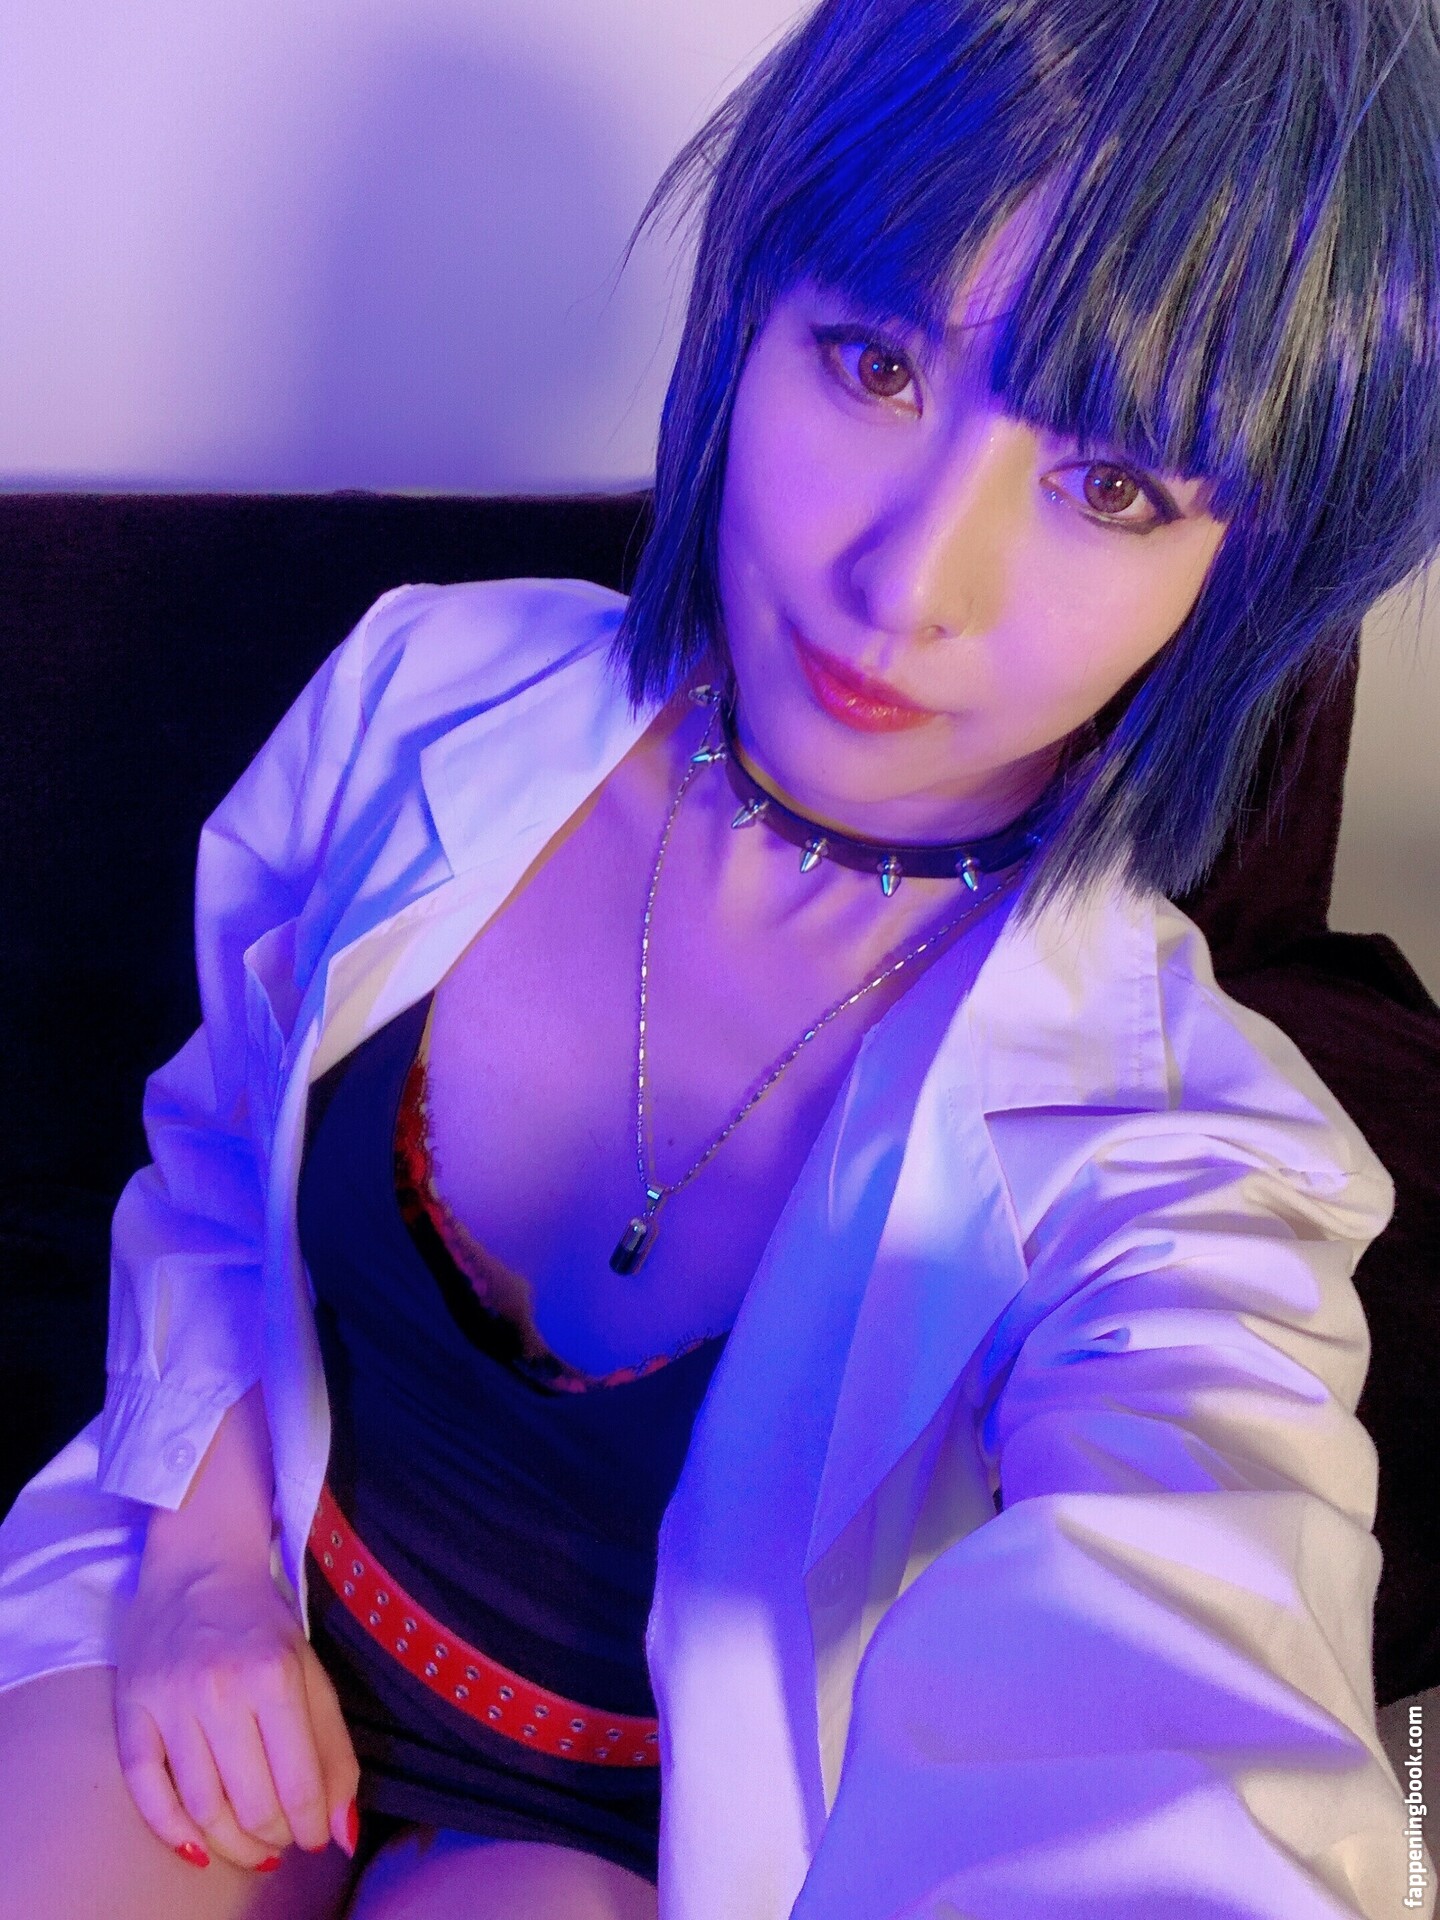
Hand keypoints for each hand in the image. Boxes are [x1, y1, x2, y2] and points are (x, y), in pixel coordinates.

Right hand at [113, 1555, 359, 1871]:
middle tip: (283, 1839)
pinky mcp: (131, 1708)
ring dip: (231, 1844)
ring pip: (200, 1806)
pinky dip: (171, 1830)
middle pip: (250, 1803)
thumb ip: (333, 1749)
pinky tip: (198, 1847)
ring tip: (251, 1847)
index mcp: (274, 1675)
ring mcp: (169, 1701)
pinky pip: (144, 1788)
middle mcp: (219, 1690)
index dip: (312, 1826)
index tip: (317, 1836)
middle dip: (274, 1838)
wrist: (199, 1563)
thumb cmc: (262, 1621)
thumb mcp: (311, 1671)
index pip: (298, 1783)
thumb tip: (345, 1830)